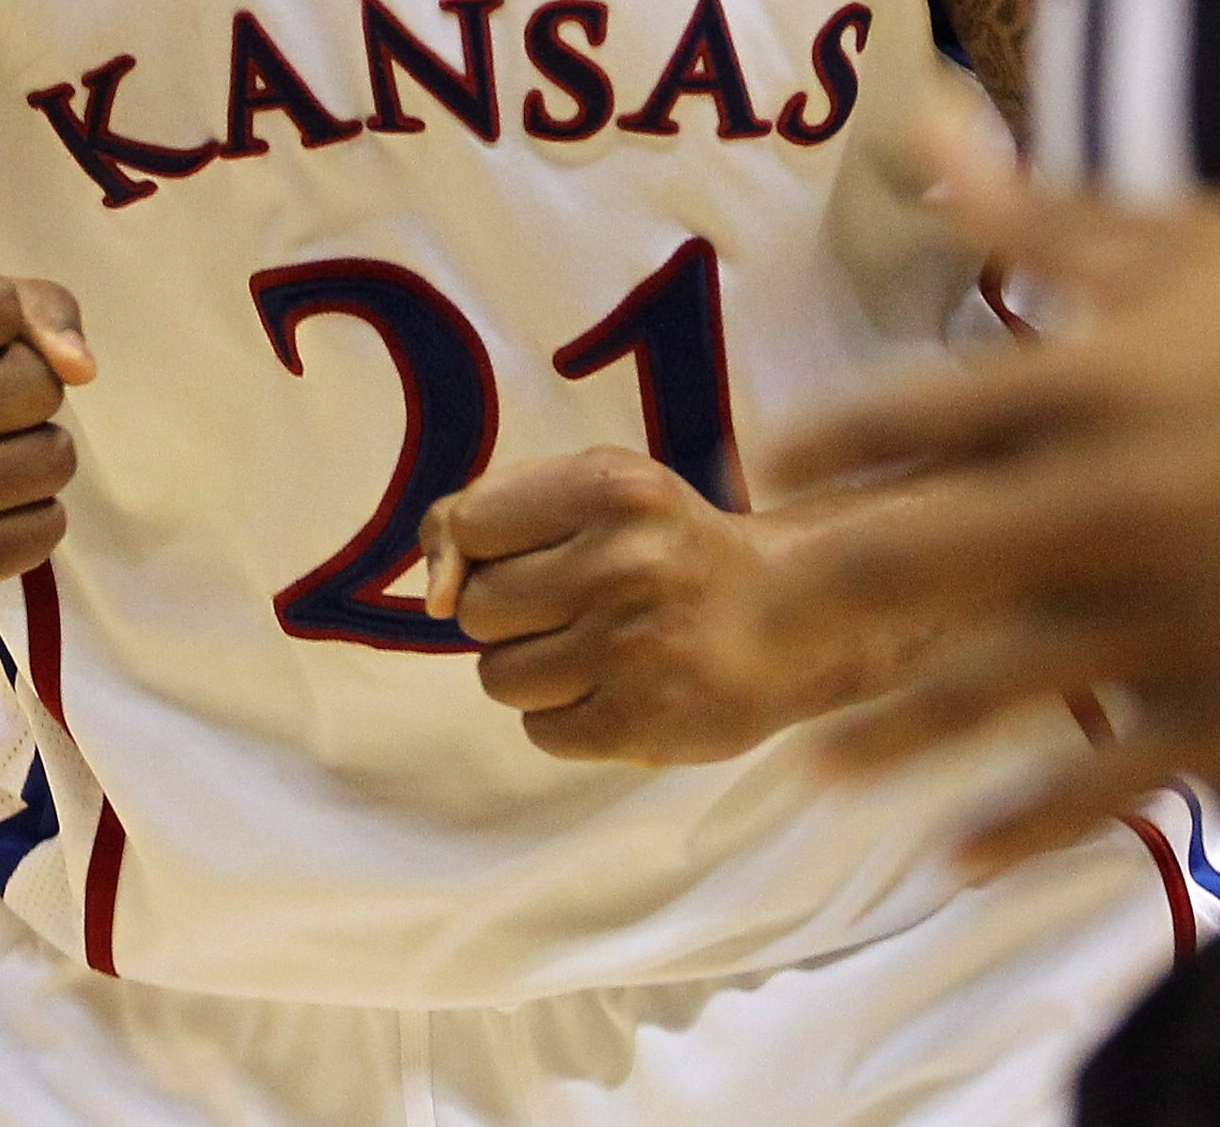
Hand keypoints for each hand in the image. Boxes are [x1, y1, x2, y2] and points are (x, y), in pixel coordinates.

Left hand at [419, 448, 821, 765]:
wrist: (788, 617)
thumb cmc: (667, 547)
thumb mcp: (595, 490)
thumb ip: (490, 513)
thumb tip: (431, 596)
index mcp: (610, 489)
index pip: (467, 526)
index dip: (478, 551)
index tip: (523, 557)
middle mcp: (622, 564)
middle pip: (477, 609)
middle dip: (509, 614)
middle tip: (573, 606)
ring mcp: (631, 650)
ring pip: (497, 677)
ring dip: (532, 669)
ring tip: (596, 649)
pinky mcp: (640, 725)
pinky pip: (538, 731)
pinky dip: (565, 716)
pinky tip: (615, 689)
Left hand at [753, 113, 1219, 867]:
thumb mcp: (1193, 242)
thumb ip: (1043, 208)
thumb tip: (928, 119)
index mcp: (1090, 383)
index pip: (905, 421)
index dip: (818, 454)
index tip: (764, 479)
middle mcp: (1112, 502)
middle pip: (913, 565)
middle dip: (813, 606)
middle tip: (739, 638)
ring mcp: (1180, 614)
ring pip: (995, 690)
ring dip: (892, 735)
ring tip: (818, 767)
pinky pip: (1112, 780)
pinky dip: (1027, 823)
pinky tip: (960, 853)